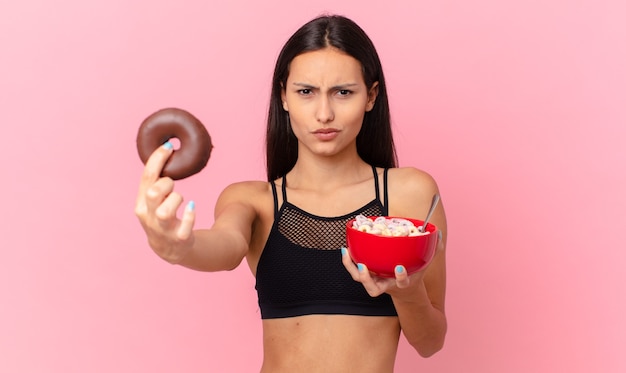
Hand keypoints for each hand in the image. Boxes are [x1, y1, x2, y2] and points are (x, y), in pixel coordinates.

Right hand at [134, 142, 195, 262]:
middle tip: (172, 185)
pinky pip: (185, 225)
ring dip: (176, 199)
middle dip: (165, 184)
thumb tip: (167, 148)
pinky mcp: (179, 238)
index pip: (147, 178)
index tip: (169, 146)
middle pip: (153, 193)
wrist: (169, 249)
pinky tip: (191, 206)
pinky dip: (190, 214)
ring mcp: (163, 229)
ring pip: (166, 211)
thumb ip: (156, 180)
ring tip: (180, 200)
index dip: (157, 159)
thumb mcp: (154, 201)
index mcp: (141, 204)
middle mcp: (149, 217)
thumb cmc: (162, 217)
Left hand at [341, 230, 443, 297]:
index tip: (400, 268)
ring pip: (360, 280)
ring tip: (347, 253)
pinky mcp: (367, 277)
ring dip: (352, 269)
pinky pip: (355, 271)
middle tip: (363, 267)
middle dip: (367, 279)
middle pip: (372, 288)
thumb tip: (438, 233)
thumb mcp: (426, 263)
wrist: (407, 291)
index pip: (402, 282)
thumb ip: (434, 249)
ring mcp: (375, 283)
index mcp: (402, 283)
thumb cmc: (415, 274)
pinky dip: (349, 262)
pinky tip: (345, 249)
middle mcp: (386, 285)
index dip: (401, 277)